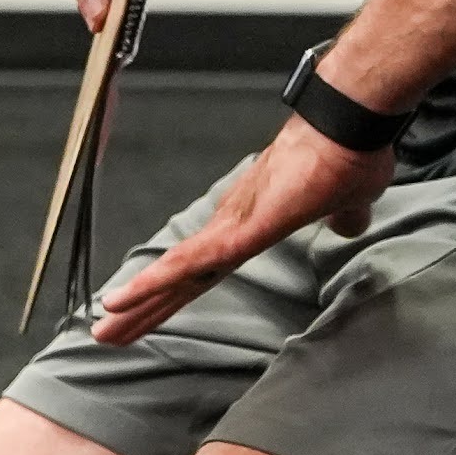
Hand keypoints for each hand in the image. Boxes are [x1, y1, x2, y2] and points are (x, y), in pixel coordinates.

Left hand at [86, 114, 390, 346]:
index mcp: (252, 222)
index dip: (176, 293)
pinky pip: (193, 262)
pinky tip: (127, 298)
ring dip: (140, 301)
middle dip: (144, 308)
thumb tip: (348, 225)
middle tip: (107, 333)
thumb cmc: (348, 154)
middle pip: (181, 276)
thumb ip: (342, 217)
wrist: (350, 121)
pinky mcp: (242, 228)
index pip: (205, 268)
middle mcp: (233, 221)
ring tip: (105, 328)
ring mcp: (233, 223)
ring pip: (176, 272)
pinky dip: (157, 280)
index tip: (148, 314)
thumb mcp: (349, 201)